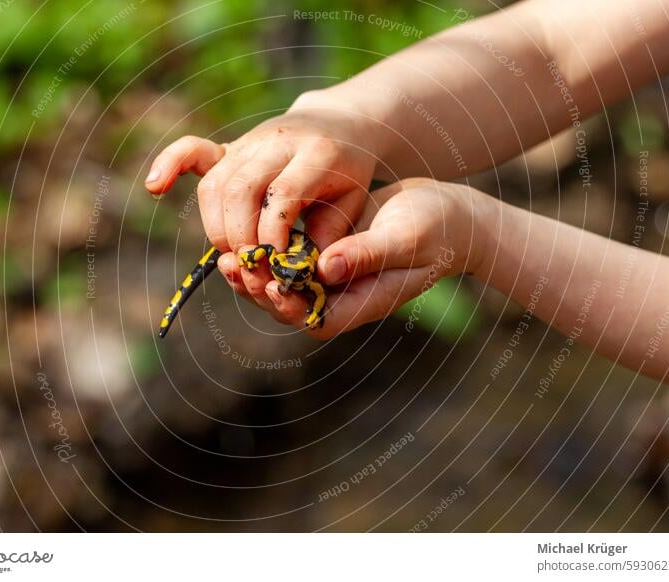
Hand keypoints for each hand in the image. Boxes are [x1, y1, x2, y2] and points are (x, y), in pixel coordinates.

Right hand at [145, 91, 381, 316]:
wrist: (340, 125)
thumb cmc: (348, 174)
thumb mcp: (353, 204)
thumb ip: (329, 235)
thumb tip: (297, 269)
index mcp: (317, 153)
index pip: (283, 195)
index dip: (273, 235)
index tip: (277, 264)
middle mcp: (277, 142)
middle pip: (240, 190)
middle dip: (240, 237)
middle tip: (251, 265)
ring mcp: (249, 142)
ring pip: (215, 183)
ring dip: (216, 227)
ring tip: (234, 255)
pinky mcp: (230, 147)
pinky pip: (192, 151)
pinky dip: (170, 165)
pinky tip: (154, 187)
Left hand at [221, 178, 492, 338]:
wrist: (444, 214)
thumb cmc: (433, 230)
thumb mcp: (404, 240)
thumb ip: (366, 256)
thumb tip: (326, 269)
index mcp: (359, 304)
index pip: (313, 318)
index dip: (285, 305)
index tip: (264, 282)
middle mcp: (339, 297)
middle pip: (287, 305)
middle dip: (256, 288)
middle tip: (229, 265)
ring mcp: (329, 279)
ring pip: (280, 284)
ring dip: (253, 271)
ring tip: (224, 253)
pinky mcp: (322, 255)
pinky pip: (285, 260)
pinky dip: (264, 251)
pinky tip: (242, 232)